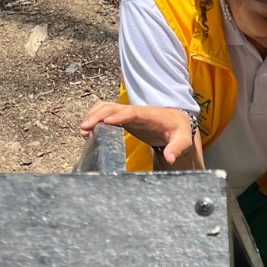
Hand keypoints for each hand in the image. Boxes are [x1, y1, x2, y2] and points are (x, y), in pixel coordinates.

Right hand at [81, 101, 195, 166]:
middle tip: (85, 127)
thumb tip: (169, 158)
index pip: (133, 112)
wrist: (176, 121)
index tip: (107, 121)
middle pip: (114, 107)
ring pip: (106, 107)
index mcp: (151, 115)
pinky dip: (95, 117)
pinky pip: (105, 112)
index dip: (120, 115)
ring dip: (93, 115)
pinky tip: (87, 130)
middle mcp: (136, 110)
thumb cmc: (179, 130)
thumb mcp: (183, 140)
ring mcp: (128, 112)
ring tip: (83, 130)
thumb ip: (177, 148)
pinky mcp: (122, 117)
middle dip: (98, 115)